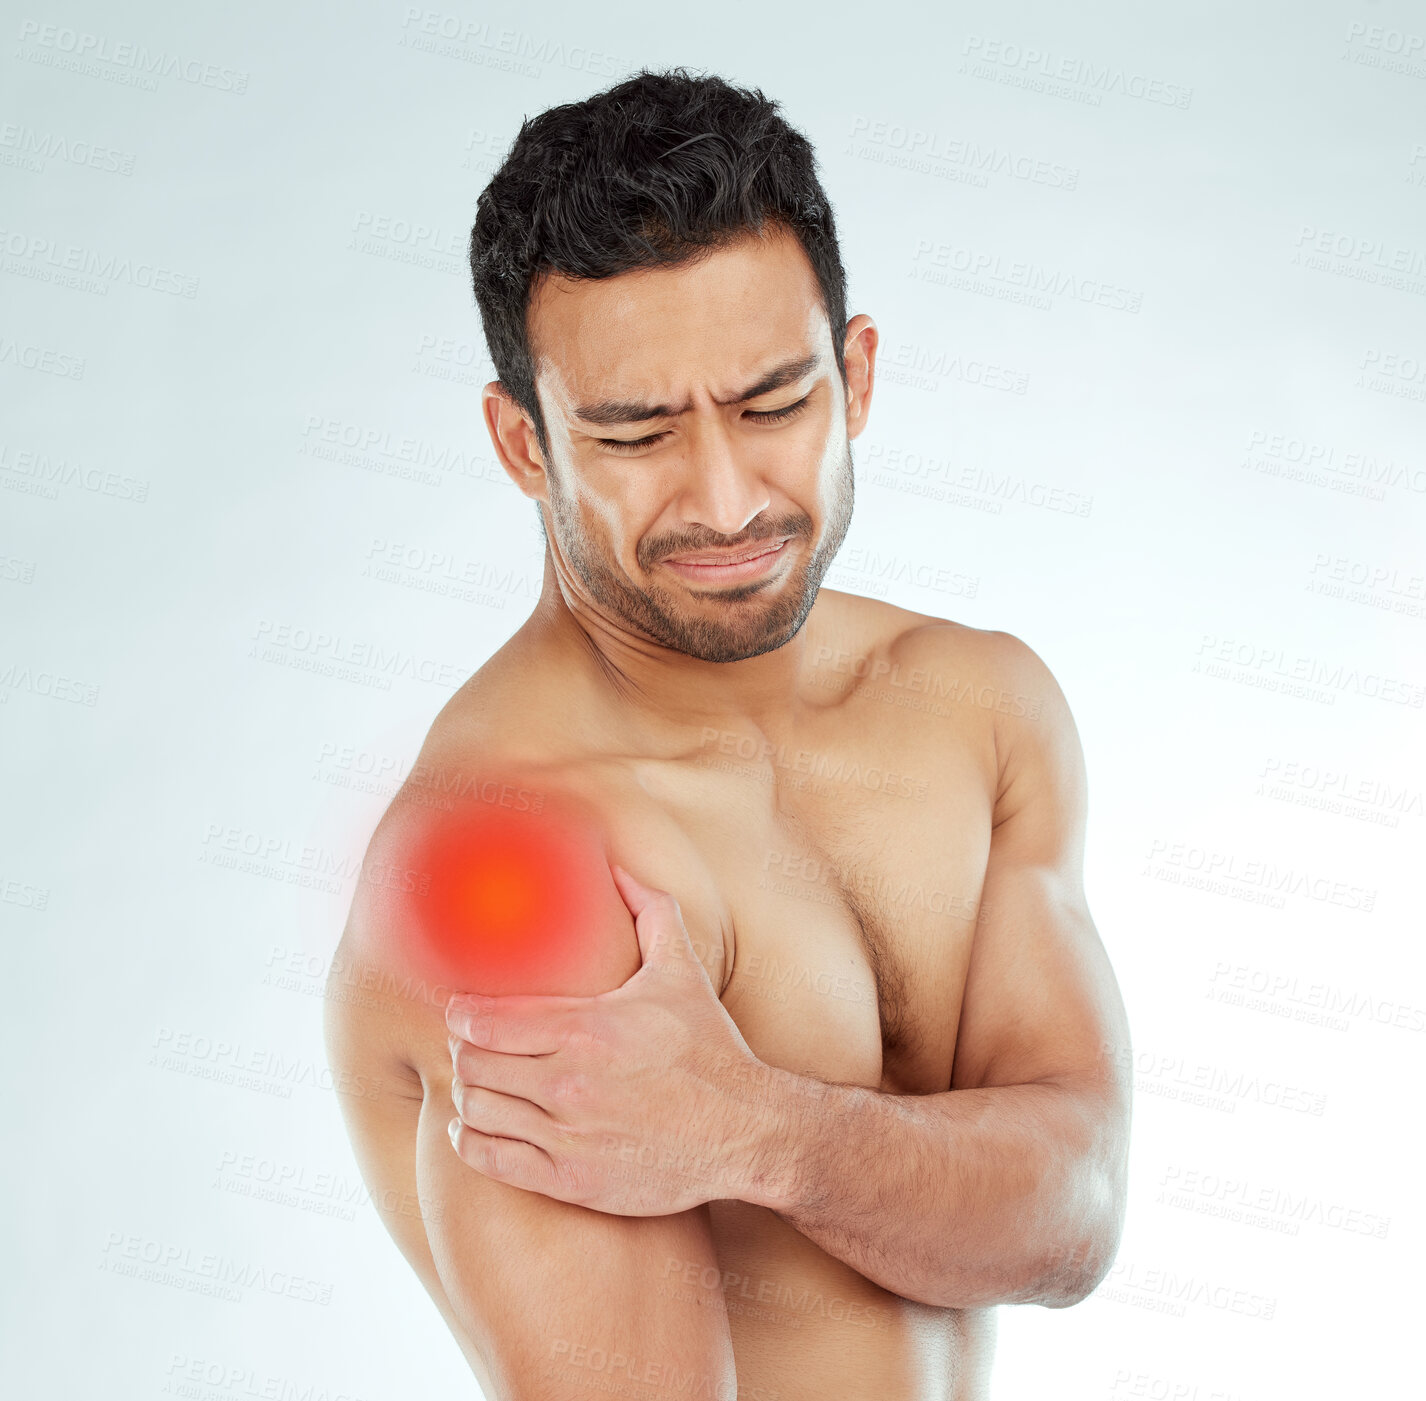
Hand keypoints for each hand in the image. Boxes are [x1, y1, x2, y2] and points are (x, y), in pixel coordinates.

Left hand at [444, 864, 778, 1214]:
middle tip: (467, 1047)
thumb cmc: (709, 1049)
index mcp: (589, 1028)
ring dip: (466, 1094)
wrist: (746, 1131)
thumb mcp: (681, 972)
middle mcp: (570, 1083)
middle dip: (462, 1052)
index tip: (460, 1012)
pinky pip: (490, 1159)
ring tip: (474, 1083)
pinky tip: (472, 1126)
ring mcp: (568, 1135)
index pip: (488, 1020)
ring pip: (476, 1110)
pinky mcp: (571, 1180)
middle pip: (473, 1064)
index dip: (462, 1014)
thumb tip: (618, 866)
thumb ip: (649, 912)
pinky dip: (469, 1140)